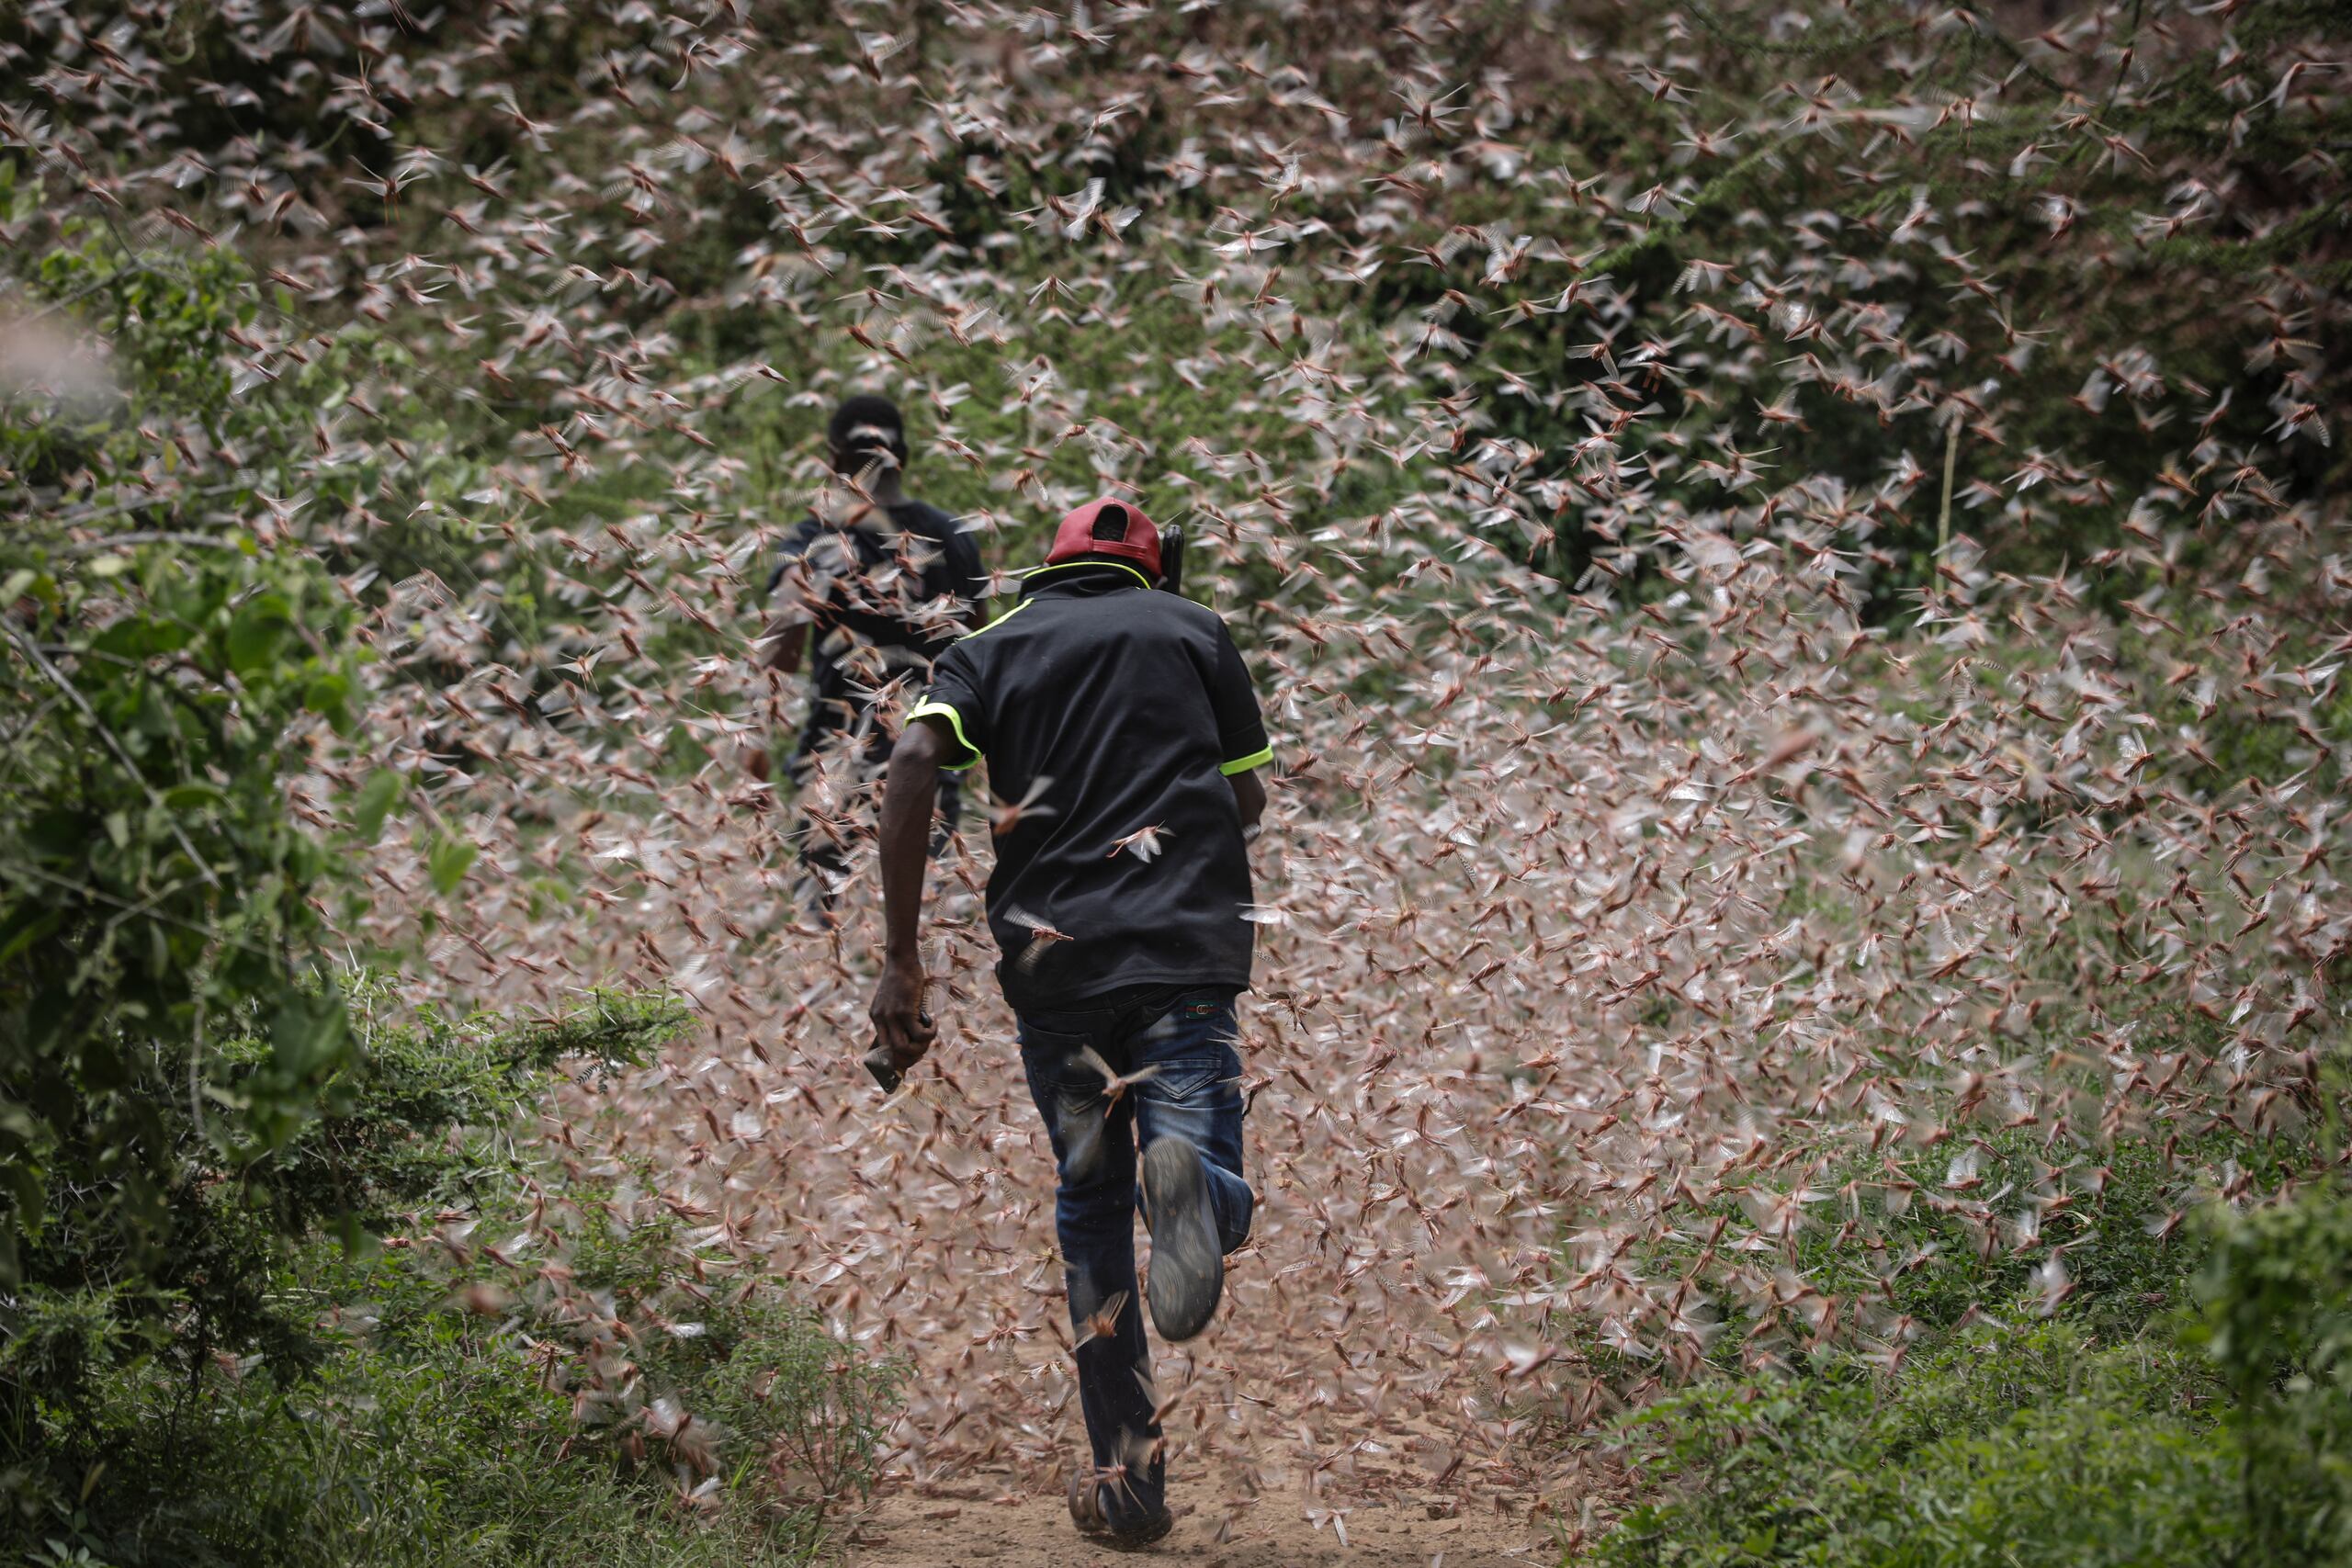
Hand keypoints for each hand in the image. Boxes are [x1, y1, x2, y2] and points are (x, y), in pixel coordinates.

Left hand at [867, 957, 935, 1072]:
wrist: (903, 961)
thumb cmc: (903, 978)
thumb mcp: (894, 1000)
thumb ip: (897, 1016)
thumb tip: (912, 1036)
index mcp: (877, 1018)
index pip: (881, 1049)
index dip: (896, 1059)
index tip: (910, 1058)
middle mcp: (881, 1020)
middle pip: (893, 1054)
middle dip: (911, 1057)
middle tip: (923, 1048)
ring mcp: (891, 1017)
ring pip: (905, 1048)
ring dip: (921, 1047)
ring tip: (930, 1035)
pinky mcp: (905, 1011)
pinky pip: (920, 1034)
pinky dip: (931, 1032)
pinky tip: (934, 1022)